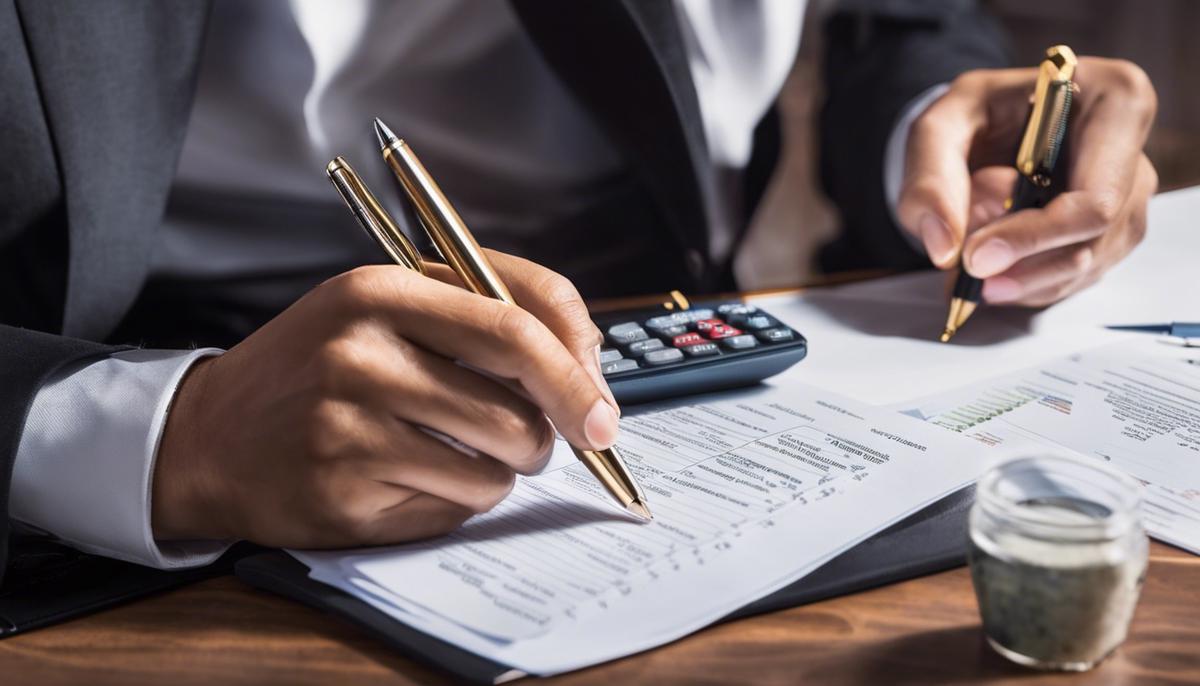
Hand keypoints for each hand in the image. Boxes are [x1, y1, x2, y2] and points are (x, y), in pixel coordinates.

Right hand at [151, 251, 617, 547]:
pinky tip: (412, 478)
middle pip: (517, 407)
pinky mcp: (344, 495)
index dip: (578, 368)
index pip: (515, 324)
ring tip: (461, 450)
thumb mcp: (385, 305)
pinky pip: (455, 509)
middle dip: (554, 433)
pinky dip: (457, 500)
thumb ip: (482, 312)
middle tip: (557, 440)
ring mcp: (348, 429)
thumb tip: (587, 357)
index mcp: (380, 290)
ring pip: (495, 468)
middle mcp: (361, 355)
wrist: (211, 435)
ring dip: (502, 470)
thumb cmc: (318, 366)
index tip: (602, 404)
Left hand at [898, 57, 1158, 305]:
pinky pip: (1073, 276)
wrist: (987, 124)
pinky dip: (1025, 282)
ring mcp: (1128, 200)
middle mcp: (1134, 156)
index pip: (1095, 198)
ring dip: (1019, 278)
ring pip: (1083, 268)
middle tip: (965, 272)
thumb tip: (944, 249)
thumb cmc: (974, 113)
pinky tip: (991, 264)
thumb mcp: (937, 127)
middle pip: (1091, 241)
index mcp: (1115, 105)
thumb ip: (930, 180)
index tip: (977, 258)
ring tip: (969, 258)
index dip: (1036, 238)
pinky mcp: (1111, 234)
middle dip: (1022, 268)